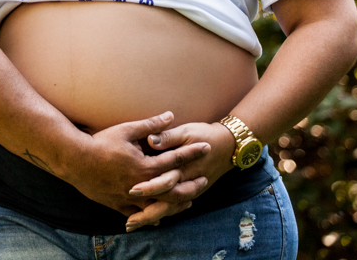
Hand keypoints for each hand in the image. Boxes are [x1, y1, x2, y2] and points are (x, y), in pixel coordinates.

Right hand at [62, 111, 210, 223]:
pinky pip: (139, 214)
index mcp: (145, 166)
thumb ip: (151, 125)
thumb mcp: (126, 130)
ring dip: (176, 203)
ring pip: (160, 205)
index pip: (176, 159)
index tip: (206, 147)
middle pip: (174, 189)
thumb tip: (170, 115)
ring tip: (188, 201)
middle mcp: (142, 185)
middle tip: (204, 180)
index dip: (192, 152)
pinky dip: (151, 216)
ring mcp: (130, 197)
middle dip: (191, 184)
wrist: (75, 161)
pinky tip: (159, 217)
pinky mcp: (119, 205)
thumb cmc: (100, 143)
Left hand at [121, 120, 236, 229]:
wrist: (229, 146)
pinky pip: (176, 207)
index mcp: (183, 167)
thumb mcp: (186, 132)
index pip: (165, 181)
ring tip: (131, 224)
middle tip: (128, 222)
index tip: (131, 191)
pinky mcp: (191, 192)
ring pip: (171, 209)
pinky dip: (162, 214)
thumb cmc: (204, 136)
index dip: (149, 187)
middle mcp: (186, 182)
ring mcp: (190, 190)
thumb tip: (150, 140)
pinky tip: (147, 219)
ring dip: (152, 217)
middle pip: (167, 203)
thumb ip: (168, 137)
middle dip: (147, 213)